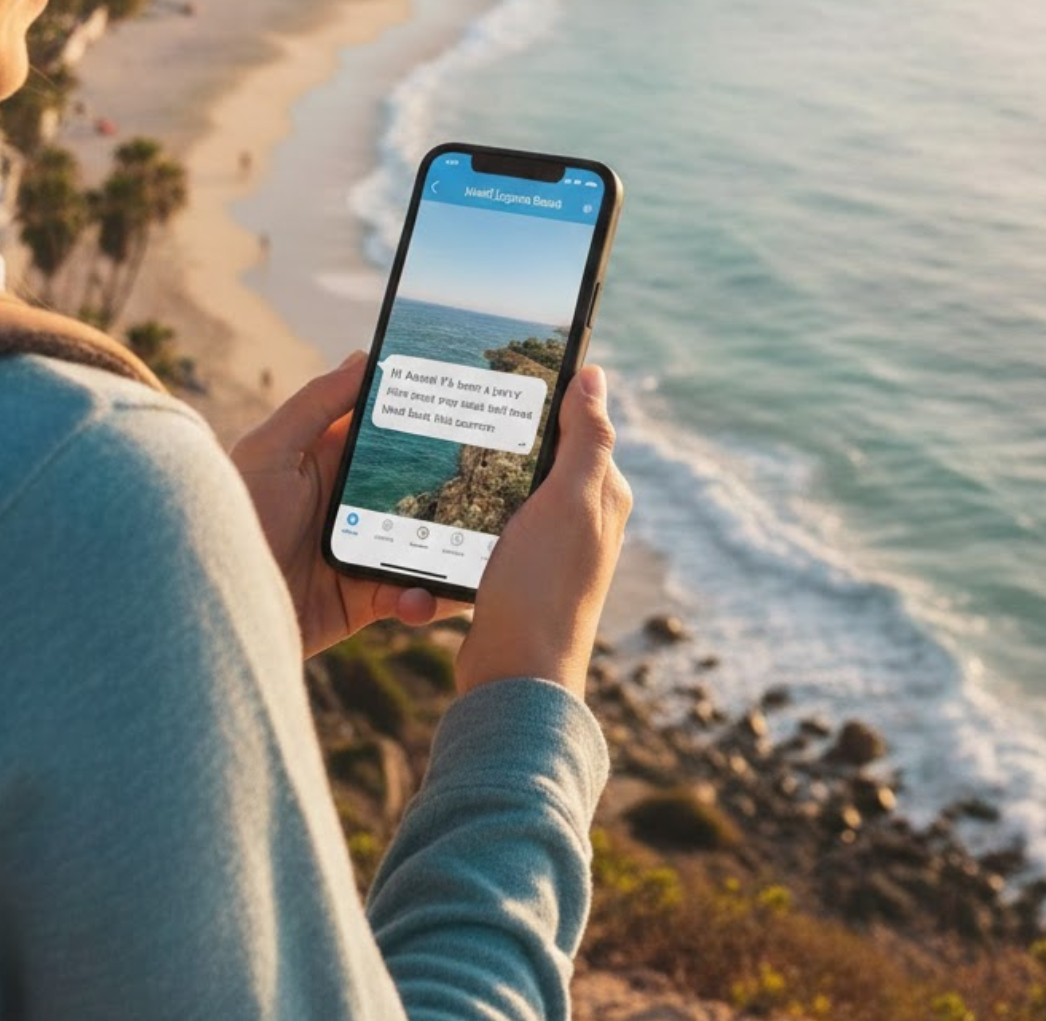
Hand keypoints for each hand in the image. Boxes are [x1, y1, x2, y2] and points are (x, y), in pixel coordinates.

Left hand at [230, 352, 469, 658]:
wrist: (209, 606)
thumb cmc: (233, 517)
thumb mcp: (269, 450)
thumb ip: (316, 404)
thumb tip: (363, 358)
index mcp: (327, 459)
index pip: (385, 429)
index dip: (423, 417)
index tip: (467, 404)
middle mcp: (349, 502)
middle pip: (416, 485)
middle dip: (454, 485)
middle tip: (499, 480)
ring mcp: (359, 549)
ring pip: (423, 541)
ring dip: (450, 547)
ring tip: (476, 550)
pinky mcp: (362, 599)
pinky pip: (407, 595)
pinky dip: (422, 599)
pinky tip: (417, 598)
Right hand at [455, 365, 631, 697]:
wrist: (514, 676)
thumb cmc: (545, 587)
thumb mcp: (569, 502)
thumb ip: (587, 439)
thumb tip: (596, 375)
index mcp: (602, 494)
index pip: (579, 425)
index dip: (547, 397)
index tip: (504, 369)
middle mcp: (581, 518)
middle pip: (540, 454)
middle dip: (507, 431)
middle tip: (462, 403)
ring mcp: (547, 546)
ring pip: (511, 487)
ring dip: (482, 470)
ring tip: (444, 446)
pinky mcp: (515, 569)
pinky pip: (490, 522)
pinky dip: (469, 508)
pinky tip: (442, 501)